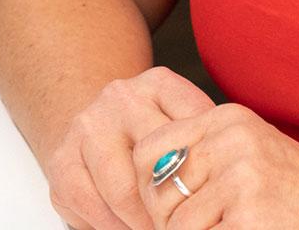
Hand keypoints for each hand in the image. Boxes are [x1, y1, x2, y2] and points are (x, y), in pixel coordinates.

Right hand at [46, 67, 217, 229]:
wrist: (99, 122)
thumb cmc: (155, 130)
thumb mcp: (186, 122)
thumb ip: (207, 138)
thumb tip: (236, 177)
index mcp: (158, 84)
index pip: (192, 135)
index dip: (207, 177)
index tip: (215, 202)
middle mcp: (119, 100)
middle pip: (156, 165)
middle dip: (176, 206)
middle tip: (189, 223)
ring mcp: (87, 128)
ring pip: (124, 193)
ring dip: (145, 222)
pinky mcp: (62, 161)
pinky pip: (92, 207)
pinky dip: (115, 227)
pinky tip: (131, 229)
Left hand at [132, 103, 298, 229]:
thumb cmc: (296, 191)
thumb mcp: (248, 153)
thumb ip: (200, 154)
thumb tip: (140, 182)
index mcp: (226, 118)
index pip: (147, 149)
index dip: (147, 187)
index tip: (167, 209)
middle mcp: (231, 138)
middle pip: (155, 191)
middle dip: (166, 222)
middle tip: (202, 226)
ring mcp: (242, 175)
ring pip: (174, 224)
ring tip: (228, 229)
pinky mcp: (250, 213)